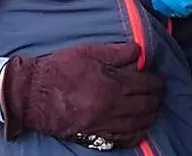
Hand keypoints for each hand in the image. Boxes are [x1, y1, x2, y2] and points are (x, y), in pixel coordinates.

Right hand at [0, 42, 162, 146]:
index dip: (156, 82)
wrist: (32, 95)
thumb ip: (116, 52)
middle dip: (156, 99)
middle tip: (159, 94)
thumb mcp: (87, 52)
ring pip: (138, 124)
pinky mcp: (95, 135)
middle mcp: (112, 107)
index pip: (146, 85)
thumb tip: (139, 52)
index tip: (158, 80)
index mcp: (112, 84)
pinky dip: (136, 134)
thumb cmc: (59, 69)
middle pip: (146, 106)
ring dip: (150, 116)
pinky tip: (139, 128)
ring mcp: (104, 124)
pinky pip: (124, 139)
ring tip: (153, 110)